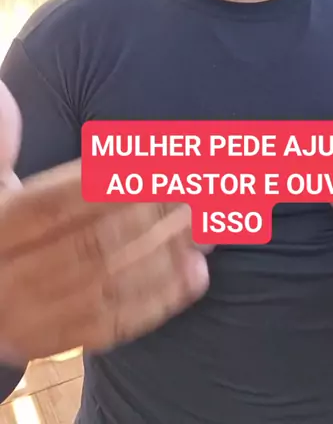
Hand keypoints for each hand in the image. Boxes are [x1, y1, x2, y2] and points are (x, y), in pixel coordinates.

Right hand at [0, 83, 210, 364]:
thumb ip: (2, 140)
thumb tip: (6, 93)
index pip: (58, 204)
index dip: (114, 184)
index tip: (166, 166)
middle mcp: (6, 276)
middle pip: (91, 245)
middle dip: (153, 219)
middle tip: (204, 196)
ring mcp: (26, 316)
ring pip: (106, 287)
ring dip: (166, 259)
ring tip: (211, 232)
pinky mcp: (48, 341)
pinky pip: (108, 326)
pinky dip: (157, 302)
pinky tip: (196, 277)